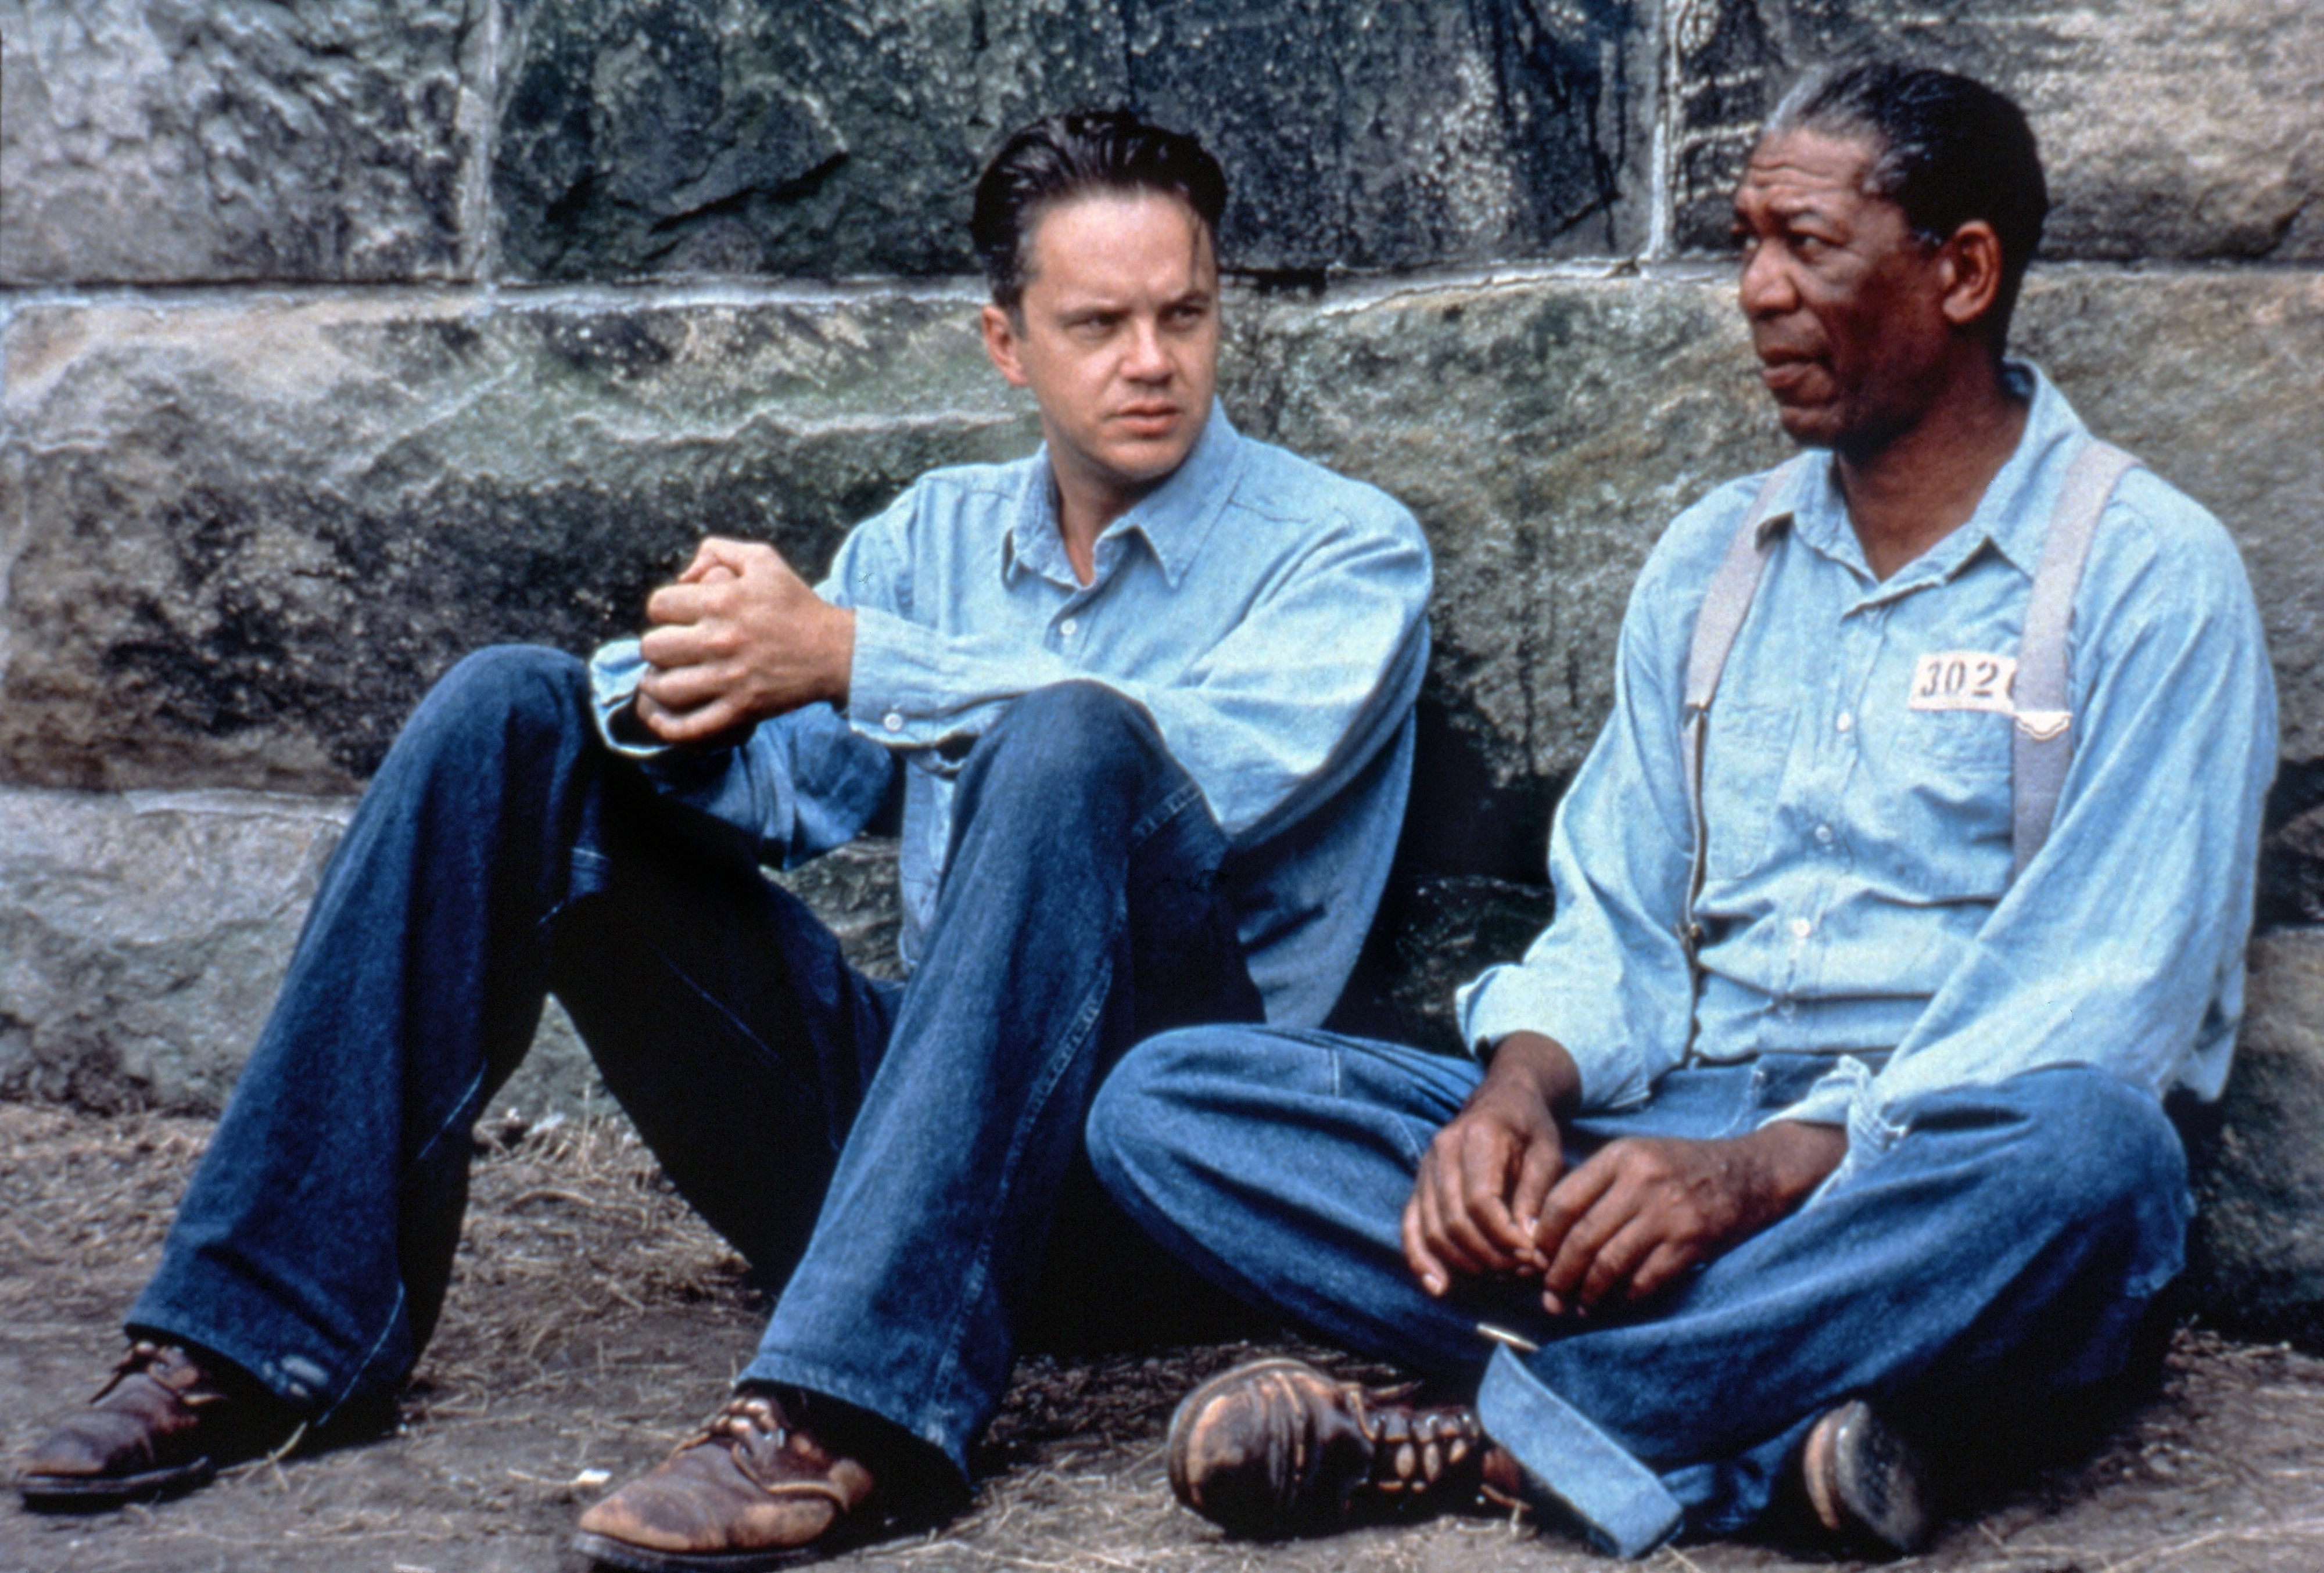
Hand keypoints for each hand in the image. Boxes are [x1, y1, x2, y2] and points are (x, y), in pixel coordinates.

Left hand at [634, 538, 854, 743]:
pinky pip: (691, 726)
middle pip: (654, 647)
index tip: (677, 617)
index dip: (663, 609)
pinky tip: (661, 717)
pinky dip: (669, 726)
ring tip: (663, 680)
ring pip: (664, 687)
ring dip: (657, 683)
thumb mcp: (762, 559)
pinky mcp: (741, 709)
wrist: (835, 651)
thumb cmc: (796, 603)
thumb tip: (683, 576)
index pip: (658, 605)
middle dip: (657, 646)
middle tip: (672, 649)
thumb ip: (717, 550)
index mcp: (722, 600)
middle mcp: (720, 640)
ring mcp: (729, 678)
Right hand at [1401, 1033, 1580, 1297]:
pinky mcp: (1418, 1184)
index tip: (1530, 1255)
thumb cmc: (1530, 1127)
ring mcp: (1425, 1168)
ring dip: (1463, 1262)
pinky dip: (1420, 1260)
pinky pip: (1410, 1227)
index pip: (1481, 1201)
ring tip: (1496, 1276)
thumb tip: (1528, 1244)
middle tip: (1518, 1271)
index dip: (1504, 1237)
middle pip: (1453, 1221)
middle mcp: (1442, 1151)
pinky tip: (1437, 1286)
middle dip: (1487, 1256)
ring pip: (1432, 1229)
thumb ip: (1536, 1195)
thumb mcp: (1547, 1152)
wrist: (1502, 1099)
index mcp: (1477, 1136)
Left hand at [1531, 1120, 1844, 1315]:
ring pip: (1609, 1264)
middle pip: (1581, 1239)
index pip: (1563, 1202)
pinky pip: (1645, 1280)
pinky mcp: (1691, 1242)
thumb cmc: (1681, 1169)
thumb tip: (1548, 1234)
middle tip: (1550, 1298)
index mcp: (1620, 1157)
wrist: (1750, 1173)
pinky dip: (1625, 1297)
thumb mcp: (1636, 1157)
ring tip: (1578, 1307)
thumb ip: (1596, 1185)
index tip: (1536, 1260)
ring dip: (1588, 1293)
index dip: (1543, 1239)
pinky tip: (1617, 1302)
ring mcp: (1668, 1213)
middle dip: (1559, 1276)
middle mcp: (1641, 1182)